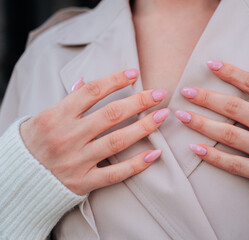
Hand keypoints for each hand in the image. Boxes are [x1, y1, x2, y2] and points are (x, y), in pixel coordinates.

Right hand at [20, 69, 168, 194]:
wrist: (18, 178)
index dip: (115, 80)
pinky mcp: (83, 182)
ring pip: (117, 141)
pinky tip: (155, 153)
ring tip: (163, 116)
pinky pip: (115, 174)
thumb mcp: (44, 116)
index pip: (92, 92)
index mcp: (57, 116)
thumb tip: (84, 81)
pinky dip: (136, 164)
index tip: (135, 73)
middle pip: (111, 115)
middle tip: (160, 94)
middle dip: (139, 102)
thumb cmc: (34, 142)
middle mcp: (68, 137)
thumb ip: (68, 100)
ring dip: (144, 127)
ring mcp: (76, 161)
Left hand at [175, 61, 248, 184]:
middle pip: (234, 108)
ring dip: (202, 124)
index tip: (211, 65)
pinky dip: (214, 157)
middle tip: (186, 91)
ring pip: (229, 135)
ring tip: (182, 116)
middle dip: (207, 97)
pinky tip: (195, 149)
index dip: (230, 72)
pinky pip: (236, 165)